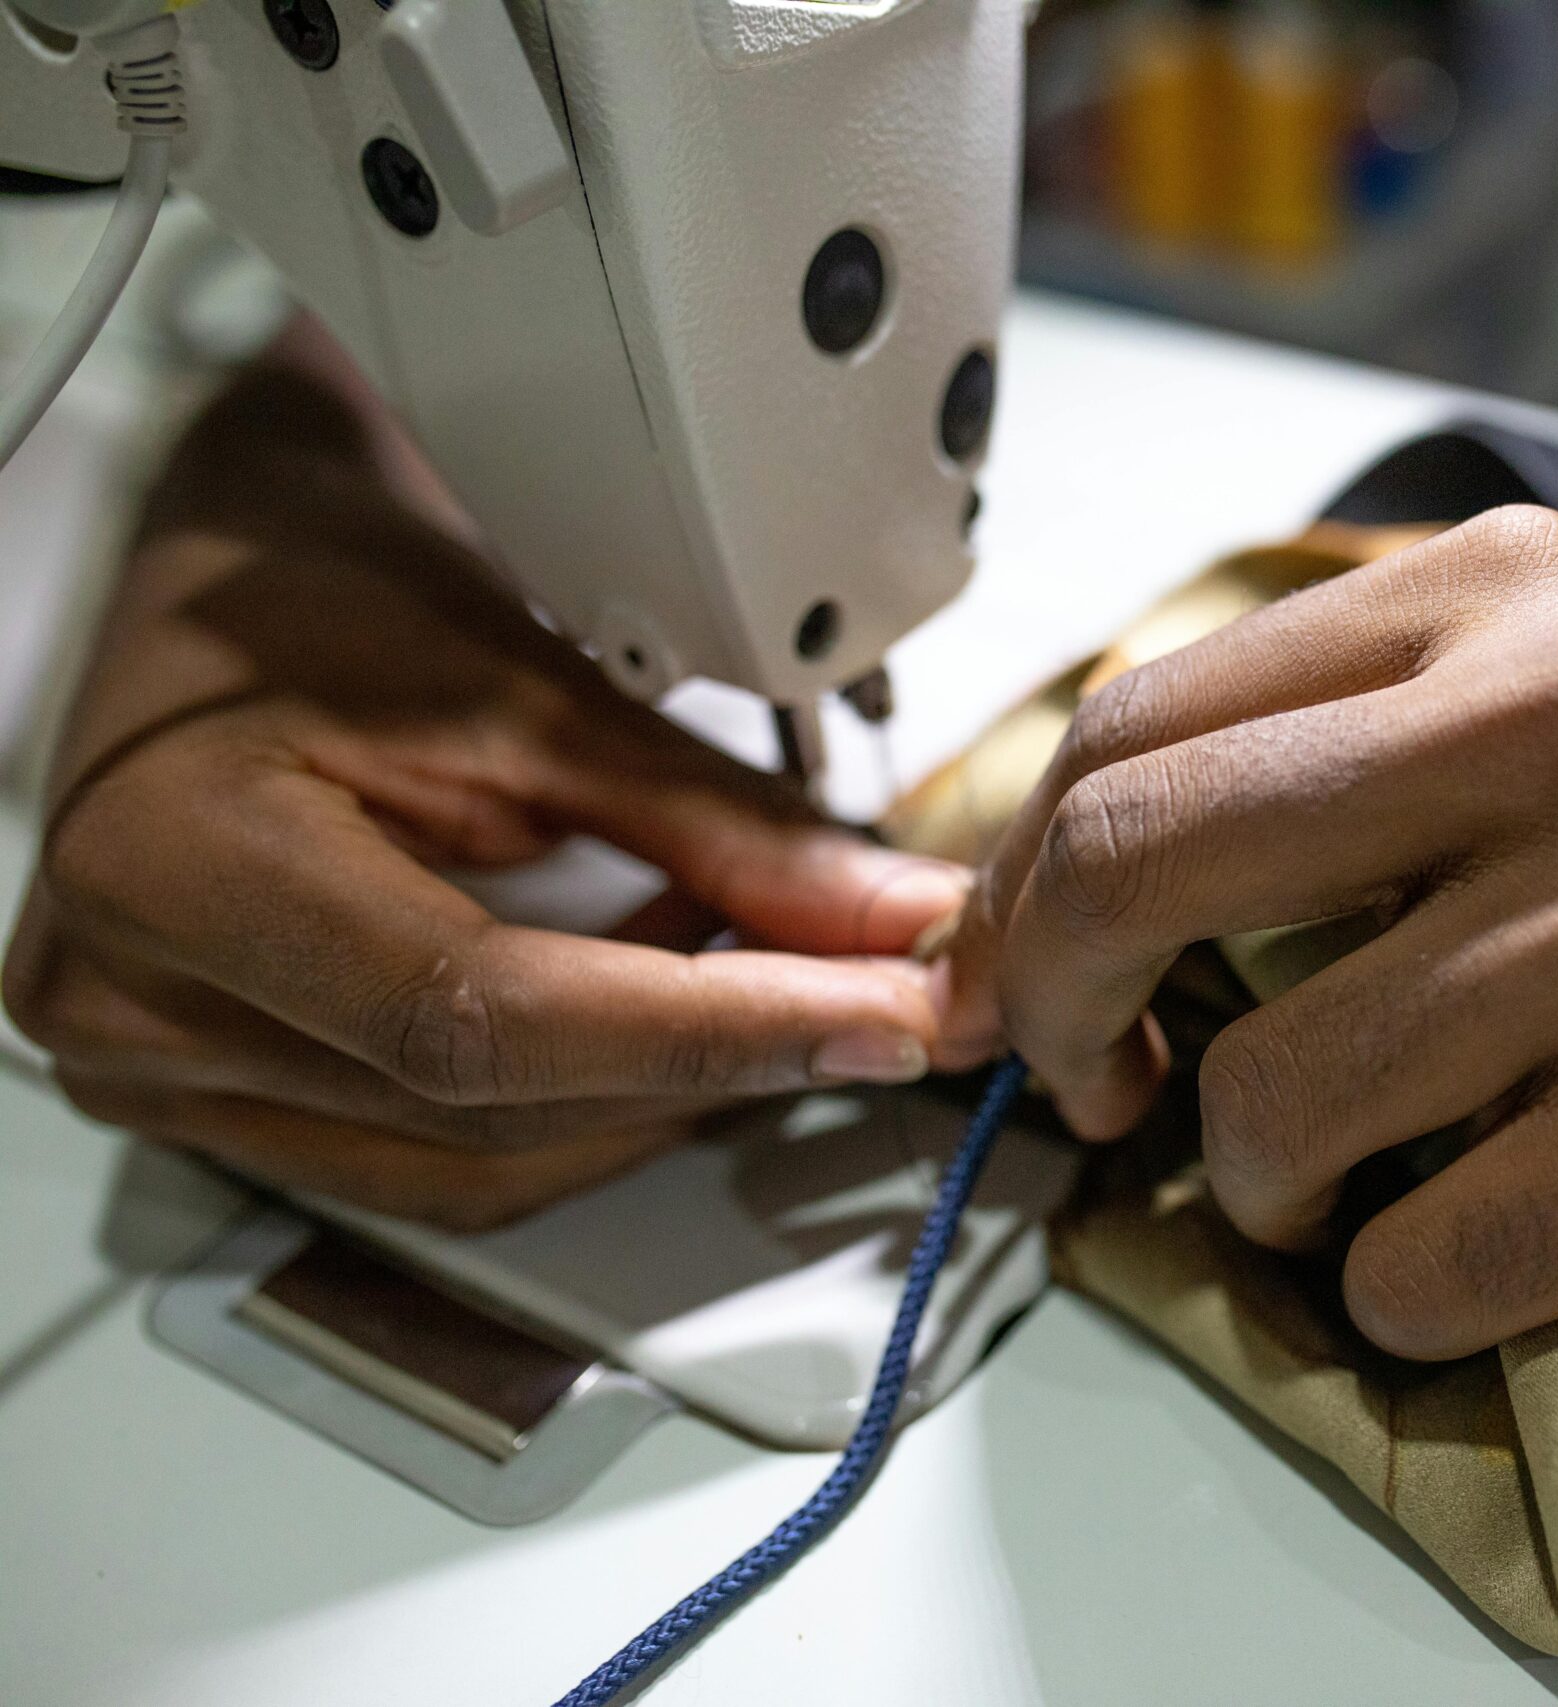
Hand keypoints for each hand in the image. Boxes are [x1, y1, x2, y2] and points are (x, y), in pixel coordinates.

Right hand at [4, 364, 977, 1229]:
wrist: (214, 571)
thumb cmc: (323, 577)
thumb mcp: (530, 678)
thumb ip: (718, 824)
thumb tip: (890, 923)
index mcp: (179, 866)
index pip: (483, 1016)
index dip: (707, 1031)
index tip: (875, 1018)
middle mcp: (135, 1006)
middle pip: (494, 1108)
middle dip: (719, 1061)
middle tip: (876, 996)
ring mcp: (162, 1072)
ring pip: (483, 1163)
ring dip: (660, 1091)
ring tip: (768, 972)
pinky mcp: (219, 1097)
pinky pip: (440, 1156)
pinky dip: (585, 1098)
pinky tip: (663, 1007)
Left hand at [961, 506, 1557, 1357]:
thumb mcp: (1551, 680)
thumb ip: (1322, 742)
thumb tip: (1041, 886)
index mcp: (1501, 590)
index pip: (1137, 723)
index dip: (1026, 878)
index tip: (1025, 974)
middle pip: (1141, 860)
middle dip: (1054, 1006)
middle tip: (1096, 1082)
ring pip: (1275, 1096)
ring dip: (1252, 1183)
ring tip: (1321, 1176)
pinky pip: (1417, 1259)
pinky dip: (1388, 1288)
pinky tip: (1446, 1243)